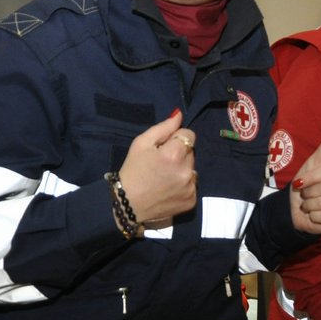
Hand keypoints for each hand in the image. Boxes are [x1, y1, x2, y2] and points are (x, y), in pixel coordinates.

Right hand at [117, 110, 198, 225]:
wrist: (127, 205)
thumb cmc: (133, 170)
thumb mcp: (141, 143)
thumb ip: (163, 127)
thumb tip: (179, 114)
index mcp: (174, 154)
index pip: (189, 135)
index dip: (176, 138)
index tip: (164, 147)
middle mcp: (186, 171)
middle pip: (191, 152)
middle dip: (179, 154)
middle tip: (161, 163)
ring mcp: (190, 187)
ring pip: (193, 168)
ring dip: (182, 169)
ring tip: (164, 177)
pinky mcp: (191, 200)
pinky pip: (192, 185)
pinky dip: (183, 185)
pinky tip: (168, 189)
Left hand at [289, 127, 320, 234]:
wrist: (293, 209)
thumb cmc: (303, 185)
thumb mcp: (310, 165)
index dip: (312, 177)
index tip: (300, 181)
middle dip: (308, 192)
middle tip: (305, 195)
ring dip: (309, 205)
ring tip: (308, 205)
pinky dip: (314, 217)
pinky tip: (313, 216)